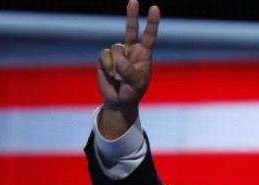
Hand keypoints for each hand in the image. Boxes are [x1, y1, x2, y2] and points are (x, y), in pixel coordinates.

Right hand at [96, 1, 159, 136]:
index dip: (151, 23)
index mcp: (144, 54)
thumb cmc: (133, 92)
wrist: (119, 100)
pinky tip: (111, 75)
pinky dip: (108, 66)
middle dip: (132, 15)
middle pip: (131, 29)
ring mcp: (118, 53)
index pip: (149, 36)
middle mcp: (131, 50)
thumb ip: (130, 72)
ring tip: (120, 77)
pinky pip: (105, 55)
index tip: (154, 8)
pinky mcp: (105, 58)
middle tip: (133, 0)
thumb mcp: (136, 85)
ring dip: (116, 65)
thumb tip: (120, 60)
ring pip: (115, 48)